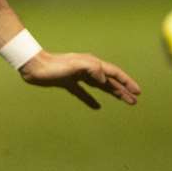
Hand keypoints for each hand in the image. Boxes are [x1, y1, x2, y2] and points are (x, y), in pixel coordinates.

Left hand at [18, 49, 141, 109]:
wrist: (34, 67)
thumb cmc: (54, 66)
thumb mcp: (75, 65)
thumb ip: (92, 69)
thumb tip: (105, 80)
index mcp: (92, 64)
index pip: (114, 73)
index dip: (127, 82)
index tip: (137, 92)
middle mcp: (87, 69)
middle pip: (110, 81)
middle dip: (123, 90)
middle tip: (134, 102)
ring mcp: (78, 76)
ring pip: (100, 86)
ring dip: (112, 94)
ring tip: (124, 101)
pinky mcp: (68, 83)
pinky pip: (83, 93)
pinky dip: (91, 99)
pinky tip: (97, 107)